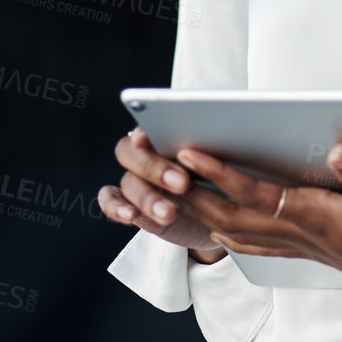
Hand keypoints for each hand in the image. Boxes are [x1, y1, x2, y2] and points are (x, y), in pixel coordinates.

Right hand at [97, 128, 219, 256]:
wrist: (219, 214)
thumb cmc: (223, 178)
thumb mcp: (226, 162)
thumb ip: (219, 147)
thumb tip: (230, 132)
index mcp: (166, 135)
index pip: (147, 125)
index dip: (144, 130)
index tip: (146, 137)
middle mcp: (145, 154)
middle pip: (131, 154)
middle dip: (155, 168)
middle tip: (182, 183)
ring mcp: (135, 179)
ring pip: (128, 183)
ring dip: (147, 197)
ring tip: (170, 212)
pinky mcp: (129, 204)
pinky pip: (111, 202)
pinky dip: (118, 207)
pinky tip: (132, 215)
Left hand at [169, 131, 341, 330]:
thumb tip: (337, 149)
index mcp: (319, 218)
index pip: (256, 194)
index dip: (221, 173)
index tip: (192, 154)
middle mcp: (303, 235)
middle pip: (235, 215)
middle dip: (195, 193)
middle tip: (161, 169)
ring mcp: (305, 247)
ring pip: (240, 232)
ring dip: (205, 213)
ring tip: (177, 192)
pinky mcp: (312, 250)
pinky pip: (258, 243)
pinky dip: (231, 230)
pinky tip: (222, 223)